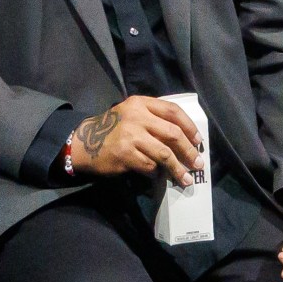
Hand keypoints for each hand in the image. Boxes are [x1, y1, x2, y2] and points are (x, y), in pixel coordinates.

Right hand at [69, 96, 202, 179]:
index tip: (198, 140)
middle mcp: (136, 117)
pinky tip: (158, 176)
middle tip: (197, 163)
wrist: (84, 143)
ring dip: (178, 168)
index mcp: (140, 103)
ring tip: (186, 178)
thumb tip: (185, 138)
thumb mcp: (131, 113)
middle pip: (173, 133)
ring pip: (164, 154)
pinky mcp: (125, 155)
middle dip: (189, 151)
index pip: (173, 111)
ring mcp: (130, 136)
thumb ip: (153, 118)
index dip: (189, 126)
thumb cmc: (113, 129)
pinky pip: (150, 166)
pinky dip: (156, 173)